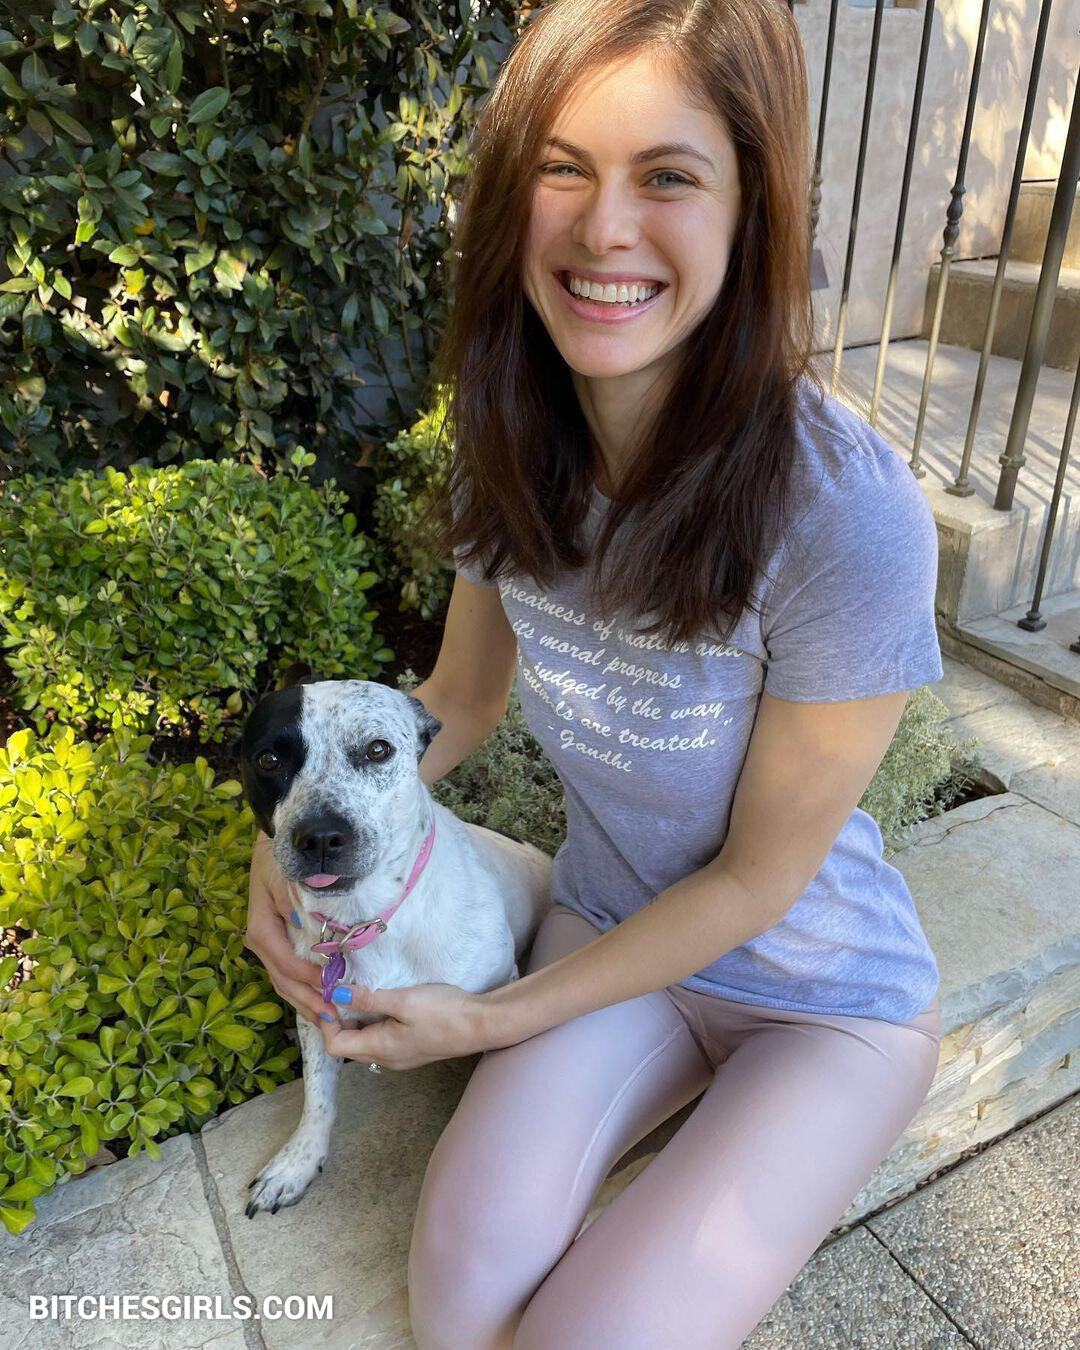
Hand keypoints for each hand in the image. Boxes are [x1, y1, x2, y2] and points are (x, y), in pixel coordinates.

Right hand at [243, 830, 327, 1026]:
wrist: (275, 843)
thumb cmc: (285, 860)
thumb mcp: (290, 879)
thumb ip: (301, 908)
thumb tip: (318, 938)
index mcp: (263, 928)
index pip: (288, 964)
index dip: (311, 981)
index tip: (334, 990)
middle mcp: (260, 941)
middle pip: (283, 980)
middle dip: (308, 1002)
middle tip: (334, 1020)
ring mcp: (265, 944)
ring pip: (283, 982)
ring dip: (305, 1001)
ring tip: (328, 1019)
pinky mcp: (274, 942)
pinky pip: (286, 972)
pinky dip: (301, 989)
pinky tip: (317, 1000)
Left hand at [318, 982, 488, 1069]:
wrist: (482, 1024)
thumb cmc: (444, 1012)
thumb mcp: (404, 1000)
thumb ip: (369, 999)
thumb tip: (335, 995)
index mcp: (380, 1049)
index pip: (335, 1044)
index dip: (326, 1021)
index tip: (328, 994)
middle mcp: (385, 1058)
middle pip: (347, 1045)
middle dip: (336, 1019)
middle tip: (334, 990)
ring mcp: (399, 1055)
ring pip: (363, 1041)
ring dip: (353, 1020)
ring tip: (353, 992)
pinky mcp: (410, 1048)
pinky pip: (379, 1038)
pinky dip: (370, 1021)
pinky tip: (377, 1002)